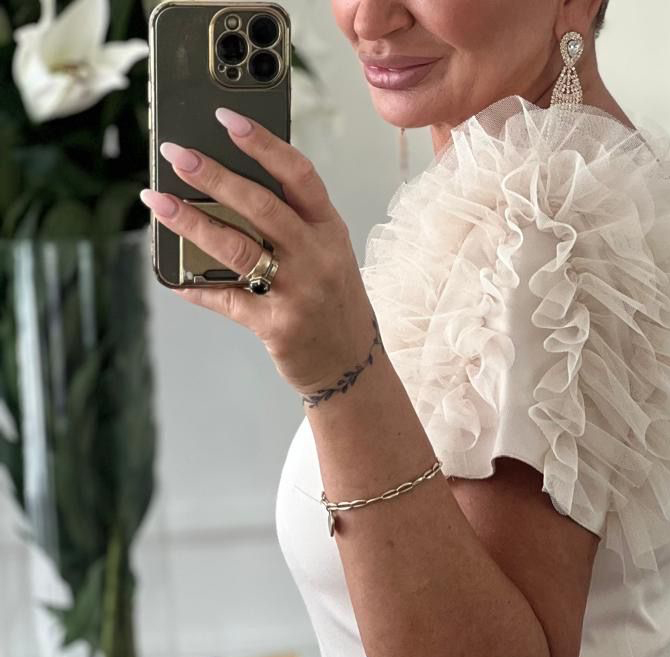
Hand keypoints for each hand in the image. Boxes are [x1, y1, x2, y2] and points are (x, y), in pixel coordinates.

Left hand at [141, 108, 372, 398]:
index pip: (298, 175)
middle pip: (261, 205)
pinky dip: (195, 287)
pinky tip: (172, 277)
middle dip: (214, 175)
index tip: (226, 119)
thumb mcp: (326, 254)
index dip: (262, 144)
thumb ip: (291, 222)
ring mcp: (298, 292)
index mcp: (329, 231)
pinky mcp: (277, 326)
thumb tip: (225, 187)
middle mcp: (317, 258)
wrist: (351, 365)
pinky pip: (227, 300)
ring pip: (237, 248)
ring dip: (191, 222)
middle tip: (176, 154)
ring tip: (158, 202)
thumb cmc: (332, 303)